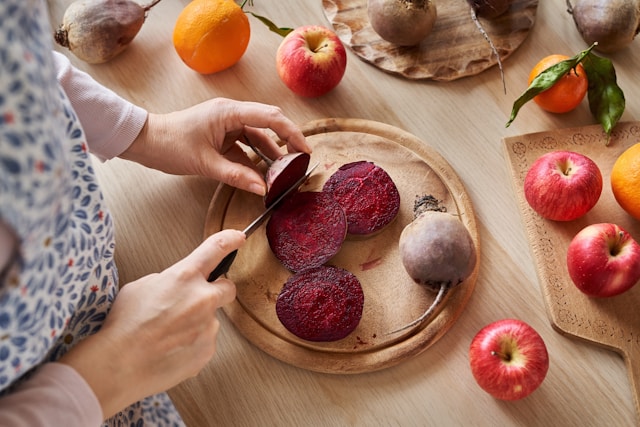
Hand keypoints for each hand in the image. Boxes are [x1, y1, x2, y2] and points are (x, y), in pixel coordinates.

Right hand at [58, 229, 243, 418]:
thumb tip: (175, 285)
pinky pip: (204, 343)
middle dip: (216, 291)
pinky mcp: (207, 350)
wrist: (119, 364)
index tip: (237, 238)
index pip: (215, 249)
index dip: (229, 240)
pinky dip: (191, 345)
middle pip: (227, 288)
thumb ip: (167, 280)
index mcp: (184, 277)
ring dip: (196, 324)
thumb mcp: (141, 286)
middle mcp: (202, 299)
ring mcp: (208, 326)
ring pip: (210, 320)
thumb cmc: (125, 325)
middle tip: (195, 302)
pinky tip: (170, 350)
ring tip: (167, 335)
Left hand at [120, 98, 311, 195]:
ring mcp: (226, 125)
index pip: (270, 118)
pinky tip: (262, 176)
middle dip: (286, 143)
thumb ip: (236, 175)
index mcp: (228, 112)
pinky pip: (244, 147)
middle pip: (268, 126)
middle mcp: (231, 114)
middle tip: (301, 162)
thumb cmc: (169, 144)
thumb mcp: (205, 163)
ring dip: (270, 155)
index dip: (292, 133)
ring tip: (283, 174)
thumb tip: (262, 188)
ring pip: (257, 138)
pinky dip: (254, 161)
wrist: (144, 141)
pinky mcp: (221, 136)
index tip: (305, 150)